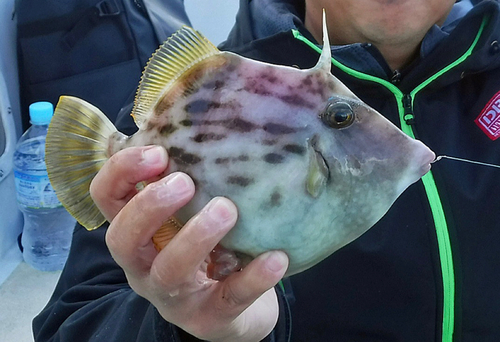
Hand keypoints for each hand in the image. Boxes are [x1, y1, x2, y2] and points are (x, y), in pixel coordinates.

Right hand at [90, 145, 288, 340]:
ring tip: (226, 210)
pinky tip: (276, 257)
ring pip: (170, 271)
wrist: (230, 310)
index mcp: (137, 234)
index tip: (157, 152)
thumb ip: (190, 181)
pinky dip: (253, 277)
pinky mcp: (209, 317)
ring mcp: (174, 297)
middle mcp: (144, 266)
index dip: (121, 173)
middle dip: (150, 206)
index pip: (106, 200)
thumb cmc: (207, 249)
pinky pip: (229, 299)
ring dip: (195, 237)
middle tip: (185, 182)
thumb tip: (214, 118)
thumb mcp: (189, 215)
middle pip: (123, 239)